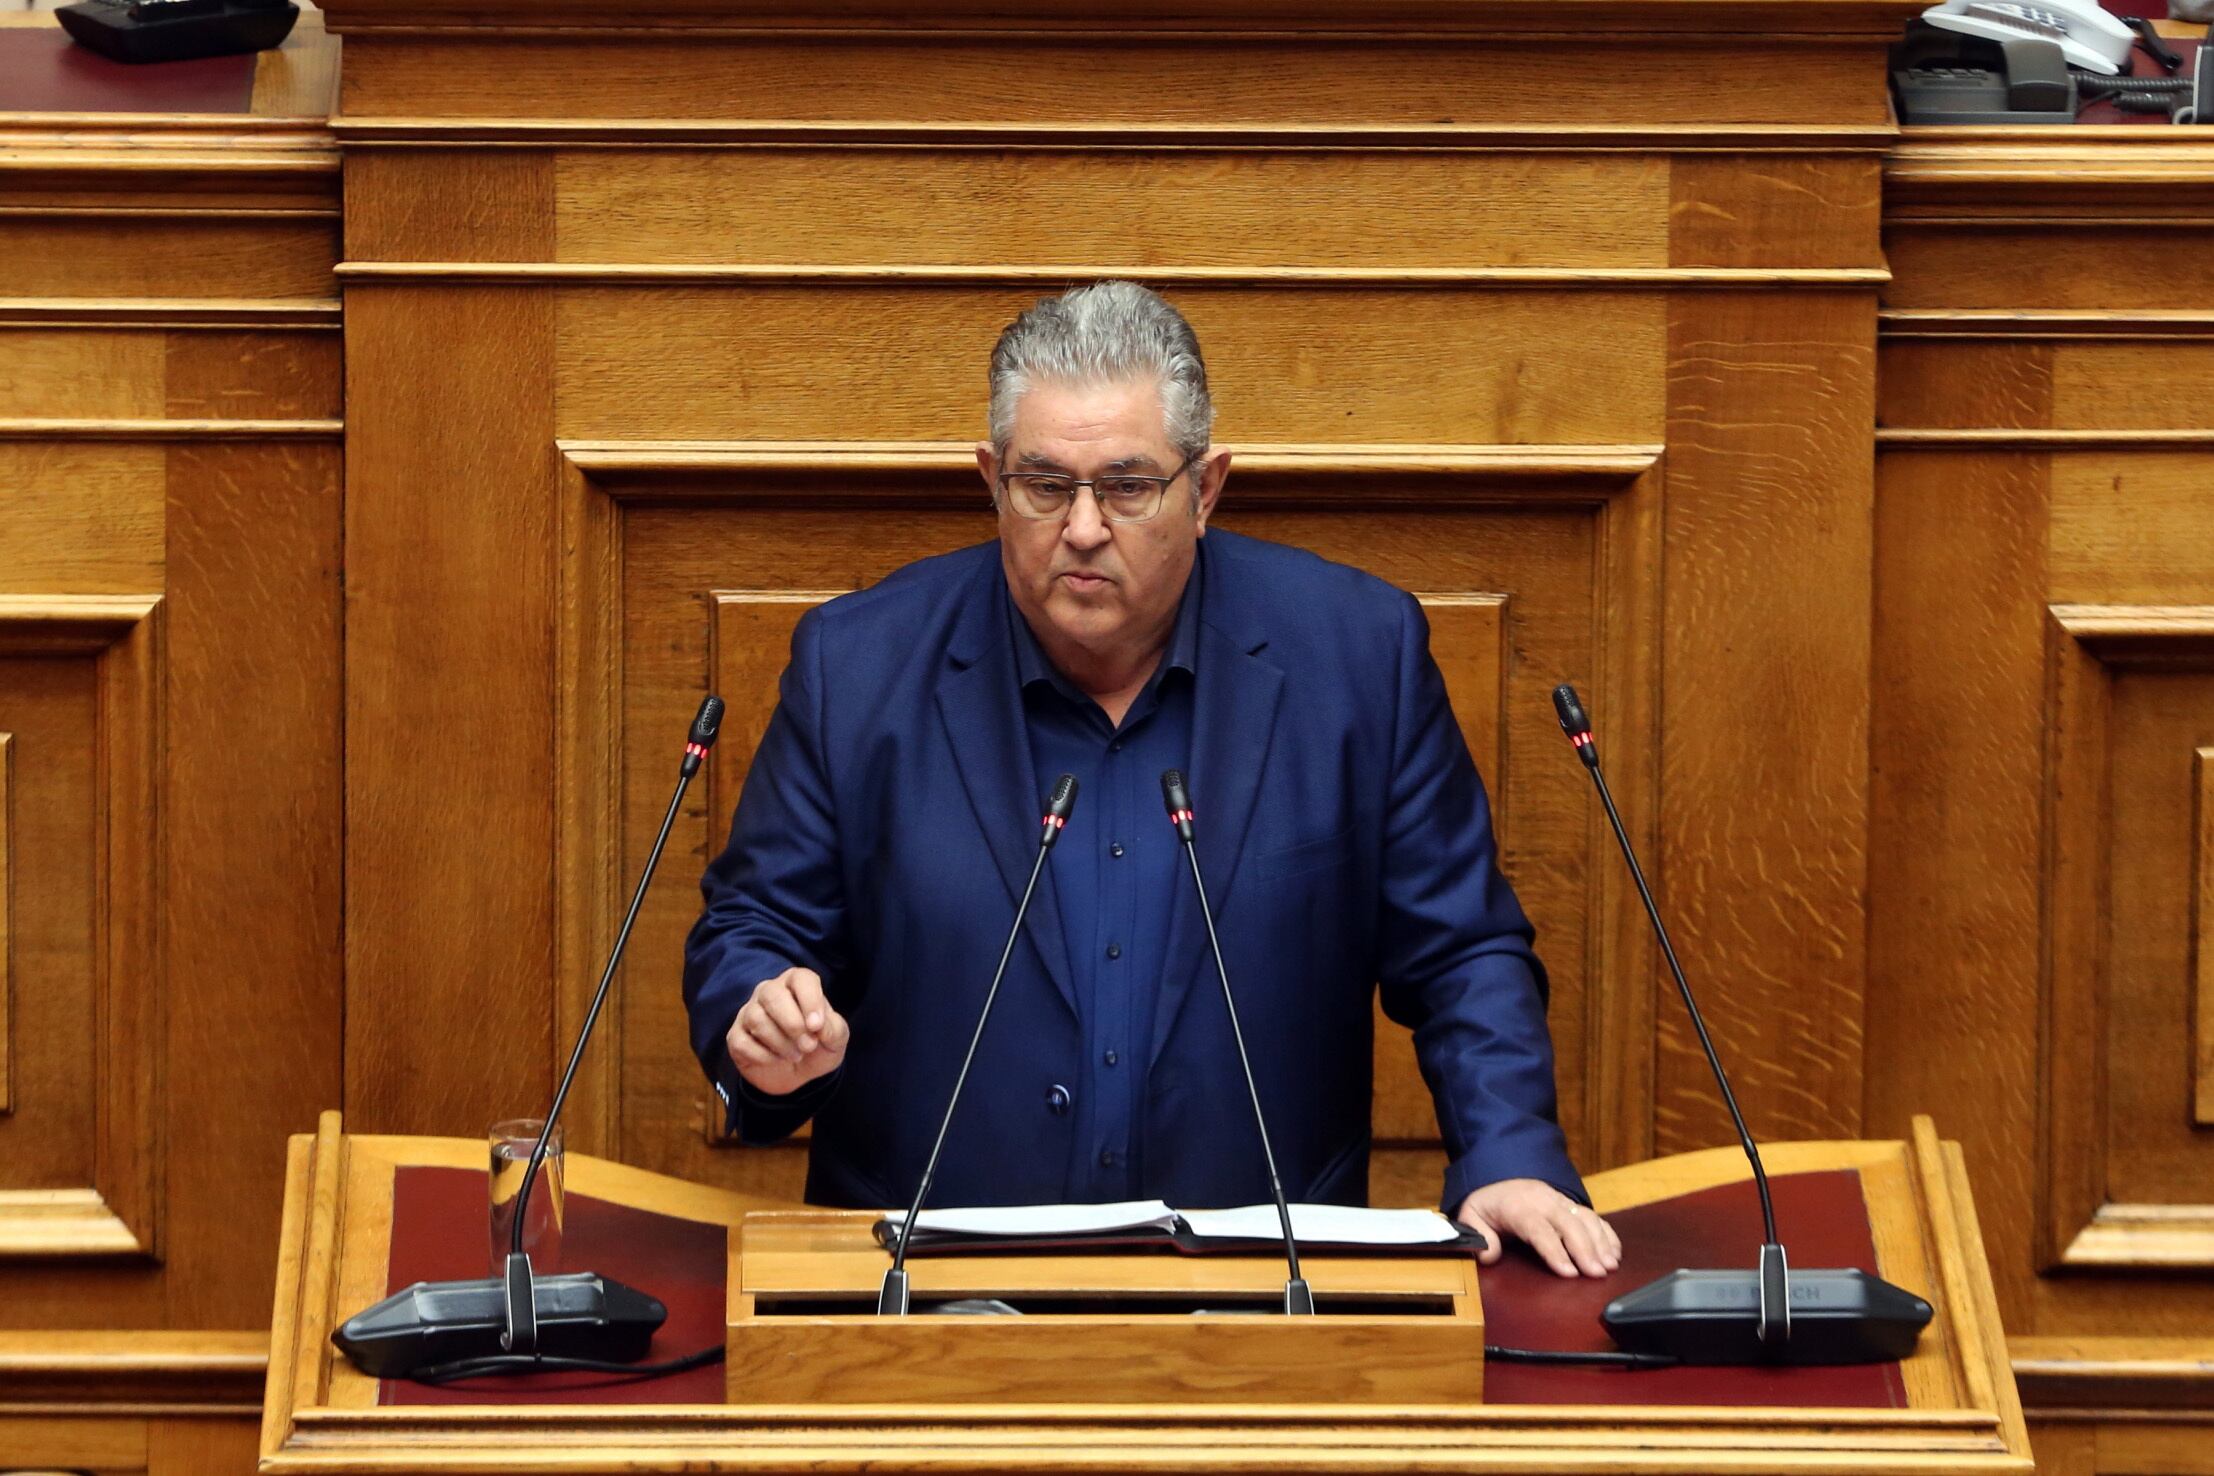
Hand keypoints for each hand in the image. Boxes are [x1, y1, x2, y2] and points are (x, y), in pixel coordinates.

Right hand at [725, 968, 848, 1097]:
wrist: (798, 1076)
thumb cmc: (818, 1047)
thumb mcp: (835, 1040)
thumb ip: (833, 1029)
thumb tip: (818, 1026)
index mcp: (796, 984)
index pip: (801, 978)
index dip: (810, 1000)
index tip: (817, 1026)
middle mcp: (769, 992)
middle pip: (772, 995)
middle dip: (792, 1024)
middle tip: (808, 1046)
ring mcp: (749, 1012)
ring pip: (756, 1018)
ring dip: (780, 1042)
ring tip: (796, 1055)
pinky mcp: (736, 1036)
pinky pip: (742, 1041)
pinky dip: (763, 1056)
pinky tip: (776, 1060)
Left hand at [1456, 1178, 1620, 1278]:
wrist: (1498, 1178)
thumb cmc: (1488, 1204)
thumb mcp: (1471, 1215)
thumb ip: (1478, 1235)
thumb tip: (1489, 1255)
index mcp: (1518, 1206)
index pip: (1538, 1229)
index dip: (1555, 1250)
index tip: (1569, 1272)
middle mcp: (1543, 1201)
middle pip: (1569, 1223)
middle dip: (1585, 1249)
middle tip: (1597, 1274)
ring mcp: (1560, 1201)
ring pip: (1585, 1218)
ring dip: (1600, 1242)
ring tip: (1609, 1267)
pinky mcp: (1571, 1204)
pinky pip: (1594, 1216)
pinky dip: (1607, 1233)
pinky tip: (1615, 1253)